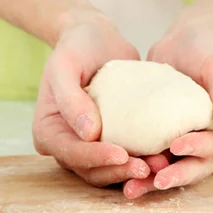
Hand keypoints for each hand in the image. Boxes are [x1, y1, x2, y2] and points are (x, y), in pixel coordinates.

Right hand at [33, 7, 151, 185]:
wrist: (96, 40)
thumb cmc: (75, 49)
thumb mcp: (64, 65)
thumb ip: (70, 98)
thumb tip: (88, 133)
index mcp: (48, 132)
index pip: (70, 153)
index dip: (95, 158)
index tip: (121, 154)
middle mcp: (67, 145)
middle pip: (90, 170)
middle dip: (118, 172)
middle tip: (147, 168)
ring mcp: (89, 147)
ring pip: (109, 171)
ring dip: (132, 173)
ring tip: (159, 165)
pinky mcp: (111, 142)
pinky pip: (125, 160)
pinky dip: (143, 161)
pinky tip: (164, 157)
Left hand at [123, 16, 212, 198]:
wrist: (185, 42)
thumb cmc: (207, 49)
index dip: (202, 150)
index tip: (178, 145)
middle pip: (198, 168)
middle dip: (176, 177)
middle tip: (154, 180)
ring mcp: (191, 147)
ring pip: (176, 171)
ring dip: (154, 183)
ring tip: (131, 189)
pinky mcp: (168, 144)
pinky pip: (157, 162)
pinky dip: (141, 170)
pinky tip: (120, 174)